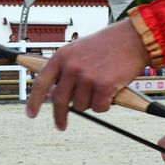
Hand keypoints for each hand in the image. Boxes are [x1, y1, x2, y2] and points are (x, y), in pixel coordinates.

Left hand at [25, 20, 149, 129]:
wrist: (133, 38)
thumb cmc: (108, 44)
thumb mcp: (79, 49)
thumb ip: (66, 68)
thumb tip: (54, 94)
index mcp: (62, 56)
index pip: (41, 83)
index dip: (34, 101)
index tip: (31, 114)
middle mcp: (72, 67)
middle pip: (58, 100)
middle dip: (59, 116)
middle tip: (61, 125)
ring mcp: (87, 77)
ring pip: (81, 106)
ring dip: (90, 103)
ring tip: (101, 88)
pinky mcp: (103, 86)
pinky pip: (99, 108)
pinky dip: (105, 105)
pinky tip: (111, 91)